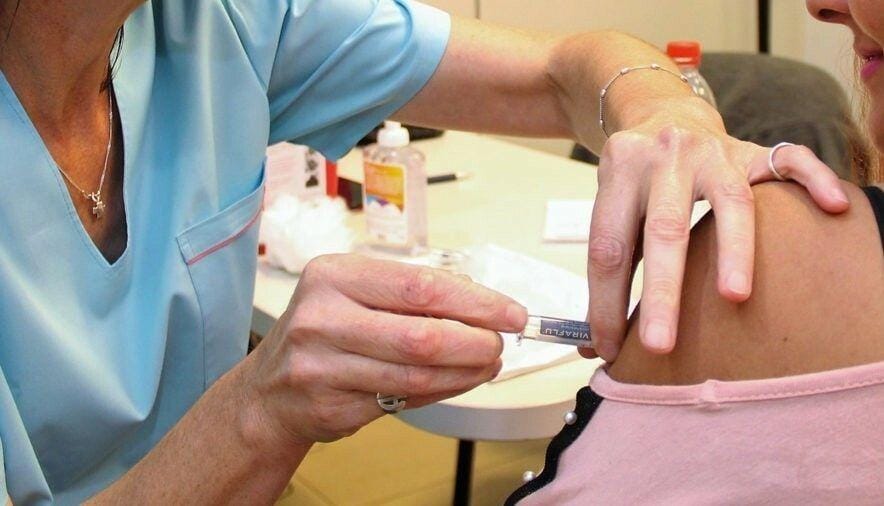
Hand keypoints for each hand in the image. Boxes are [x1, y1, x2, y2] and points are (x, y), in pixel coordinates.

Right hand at [241, 254, 526, 447]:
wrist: (270, 389)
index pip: (419, 287)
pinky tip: (454, 381)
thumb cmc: (324, 330)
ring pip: (416, 375)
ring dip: (465, 372)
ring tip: (486, 363)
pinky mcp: (332, 408)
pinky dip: (440, 391)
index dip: (475, 303)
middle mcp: (322, 319)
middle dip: (475, 342)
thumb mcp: (354, 292)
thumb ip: (410, 295)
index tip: (510, 312)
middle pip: (421, 336)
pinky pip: (403, 400)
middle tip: (500, 343)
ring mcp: (323, 368)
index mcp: (333, 276)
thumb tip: (483, 306)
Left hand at [584, 100, 848, 360]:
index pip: (609, 246)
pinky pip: (789, 161)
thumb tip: (596, 343)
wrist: (663, 111)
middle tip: (660, 344)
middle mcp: (666, 157)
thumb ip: (609, 266)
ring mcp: (713, 151)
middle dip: (662, 291)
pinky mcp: (752, 150)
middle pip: (664, 228)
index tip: (609, 347)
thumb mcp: (610, 205)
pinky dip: (813, 181)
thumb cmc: (637, 177)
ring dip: (733, 250)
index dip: (606, 301)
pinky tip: (832, 208)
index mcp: (620, 172)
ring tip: (734, 297)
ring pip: (730, 199)